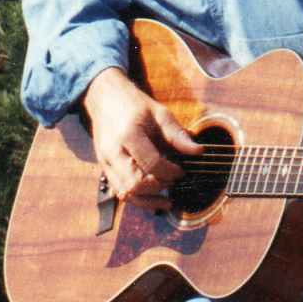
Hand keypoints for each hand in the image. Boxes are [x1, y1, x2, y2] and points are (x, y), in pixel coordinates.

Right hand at [81, 67, 202, 211]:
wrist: (106, 100)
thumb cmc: (135, 106)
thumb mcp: (160, 114)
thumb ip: (177, 135)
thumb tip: (198, 151)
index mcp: (127, 135)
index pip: (151, 164)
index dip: (170, 172)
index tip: (182, 171)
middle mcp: (112, 152)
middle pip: (135, 184)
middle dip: (158, 187)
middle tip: (174, 182)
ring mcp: (105, 163)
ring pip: (125, 193)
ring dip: (148, 200)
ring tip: (167, 201)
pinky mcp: (104, 169)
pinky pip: (120, 191)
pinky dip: (137, 198)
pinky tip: (153, 198)